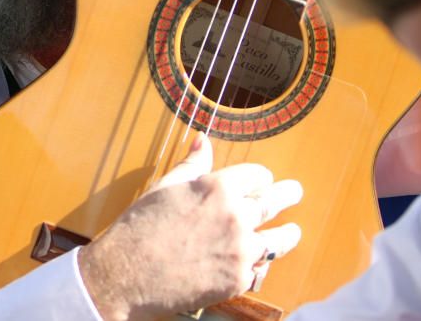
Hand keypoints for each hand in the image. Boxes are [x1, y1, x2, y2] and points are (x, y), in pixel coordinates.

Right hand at [78, 134, 302, 320]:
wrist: (126, 274)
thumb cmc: (140, 227)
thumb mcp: (166, 188)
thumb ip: (192, 165)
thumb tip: (203, 140)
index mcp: (218, 187)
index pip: (257, 175)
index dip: (260, 176)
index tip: (262, 179)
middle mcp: (236, 216)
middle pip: (274, 201)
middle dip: (287, 195)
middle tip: (295, 192)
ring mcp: (241, 250)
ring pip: (279, 239)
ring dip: (288, 234)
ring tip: (294, 231)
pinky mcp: (238, 279)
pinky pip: (260, 269)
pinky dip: (261, 264)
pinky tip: (263, 262)